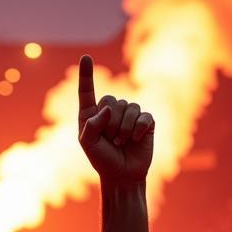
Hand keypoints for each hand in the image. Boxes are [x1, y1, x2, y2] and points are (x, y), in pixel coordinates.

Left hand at [77, 56, 153, 184]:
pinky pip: (143, 116)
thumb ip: (91, 125)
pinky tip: (137, 139)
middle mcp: (110, 111)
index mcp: (91, 114)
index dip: (86, 75)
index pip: (87, 92)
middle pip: (111, 100)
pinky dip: (138, 129)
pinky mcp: (145, 121)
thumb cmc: (102, 160)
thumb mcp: (88, 144)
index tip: (85, 57)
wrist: (122, 174)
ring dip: (124, 129)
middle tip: (111, 140)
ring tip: (121, 142)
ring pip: (128, 108)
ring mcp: (129, 115)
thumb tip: (108, 108)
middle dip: (110, 123)